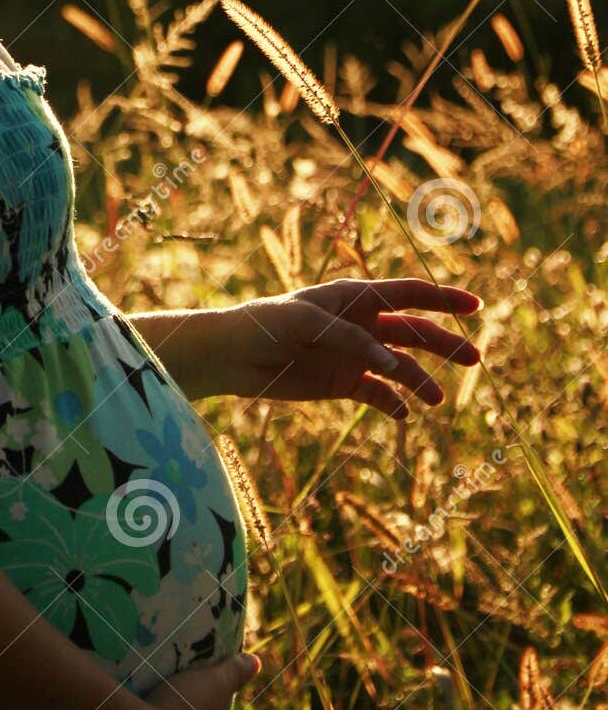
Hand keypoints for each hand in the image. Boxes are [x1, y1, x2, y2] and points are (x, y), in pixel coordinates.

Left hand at [217, 278, 481, 418]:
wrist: (234, 356)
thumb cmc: (267, 324)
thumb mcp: (308, 322)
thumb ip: (352, 341)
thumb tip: (394, 367)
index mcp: (354, 298)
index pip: (408, 294)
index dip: (443, 298)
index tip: (475, 305)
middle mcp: (361, 325)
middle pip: (414, 332)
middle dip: (445, 344)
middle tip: (475, 359)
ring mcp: (354, 355)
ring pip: (400, 367)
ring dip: (421, 381)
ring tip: (436, 401)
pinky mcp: (342, 383)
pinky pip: (378, 394)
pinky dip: (393, 404)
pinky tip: (404, 415)